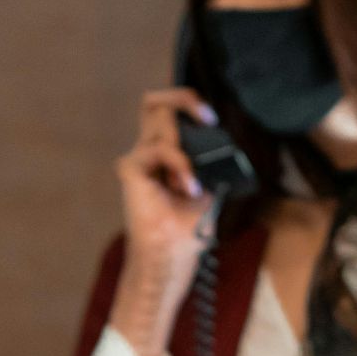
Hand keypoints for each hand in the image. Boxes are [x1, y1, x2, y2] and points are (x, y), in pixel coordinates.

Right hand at [109, 89, 218, 355]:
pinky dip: (180, 164)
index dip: (187, 104)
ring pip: (158, 118)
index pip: (166, 111)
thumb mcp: (208, 186)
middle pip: (154, 102)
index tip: (211, 120)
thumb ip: (208, 161)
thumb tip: (225, 144)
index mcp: (163, 154)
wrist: (171, 255)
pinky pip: (159, 148)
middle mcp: (147, 152)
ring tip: (191, 180)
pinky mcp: (131, 171)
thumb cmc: (187, 228)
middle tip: (207, 119)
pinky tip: (187, 187)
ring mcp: (138, 160)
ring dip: (185, 146)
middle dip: (184, 100)